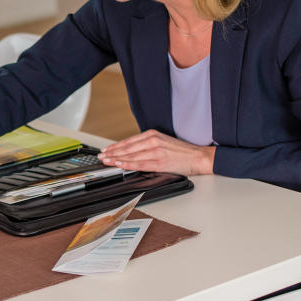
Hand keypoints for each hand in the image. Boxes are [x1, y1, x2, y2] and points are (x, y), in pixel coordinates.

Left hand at [97, 129, 215, 174]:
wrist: (199, 157)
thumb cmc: (182, 151)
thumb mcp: (163, 141)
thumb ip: (147, 144)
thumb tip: (131, 151)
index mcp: (153, 135)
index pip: (129, 141)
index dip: (115, 146)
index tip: (106, 150)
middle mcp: (153, 141)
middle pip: (127, 148)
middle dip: (112, 152)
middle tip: (100, 156)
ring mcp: (156, 152)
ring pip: (131, 155)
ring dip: (116, 159)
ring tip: (105, 161)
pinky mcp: (159, 162)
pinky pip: (139, 164)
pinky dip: (127, 164)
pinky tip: (119, 165)